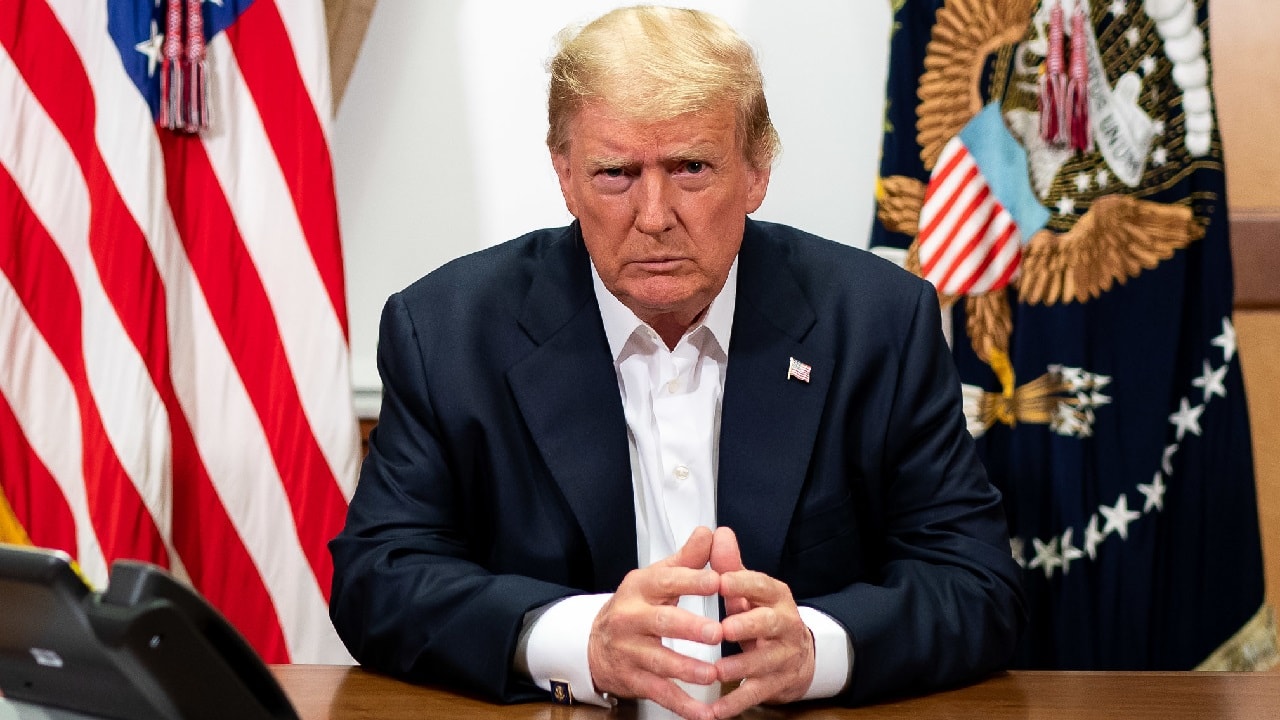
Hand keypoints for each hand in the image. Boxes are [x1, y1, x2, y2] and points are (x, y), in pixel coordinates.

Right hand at [588, 526, 722, 719]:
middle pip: (661, 622)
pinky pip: (660, 693)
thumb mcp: (657, 578)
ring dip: (688, 670)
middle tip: (717, 632)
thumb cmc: (636, 606)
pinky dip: (683, 705)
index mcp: (641, 588)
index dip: (691, 581)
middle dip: (689, 629)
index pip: (667, 581)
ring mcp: (630, 651)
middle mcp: (632, 618)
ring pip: (660, 662)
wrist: (594, 643)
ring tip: (713, 674)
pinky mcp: (633, 679)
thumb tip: (711, 533)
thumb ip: (687, 559)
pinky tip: (704, 713)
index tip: (717, 582)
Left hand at [710, 527, 814, 718]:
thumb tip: (717, 533)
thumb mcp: (748, 590)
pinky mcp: (778, 683)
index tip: (719, 581)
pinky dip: (735, 703)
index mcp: (774, 596)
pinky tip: (713, 711)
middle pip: (770, 623)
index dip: (741, 583)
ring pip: (764, 662)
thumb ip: (731, 565)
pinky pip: (756, 693)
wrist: (797, 656)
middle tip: (723, 628)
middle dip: (747, 625)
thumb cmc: (762, 617)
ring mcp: (783, 656)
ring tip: (716, 672)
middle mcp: (784, 624)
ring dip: (740, 667)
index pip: (761, 584)